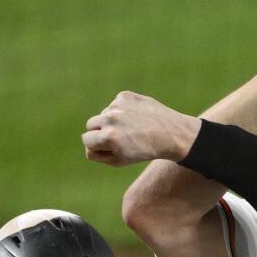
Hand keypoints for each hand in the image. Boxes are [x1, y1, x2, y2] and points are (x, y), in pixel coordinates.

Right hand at [83, 92, 200, 166]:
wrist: (170, 133)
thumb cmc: (144, 151)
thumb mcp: (118, 161)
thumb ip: (97, 154)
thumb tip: (86, 142)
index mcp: (108, 138)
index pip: (86, 140)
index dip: (97, 146)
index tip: (110, 148)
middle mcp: (110, 119)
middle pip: (91, 125)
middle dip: (101, 132)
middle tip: (120, 138)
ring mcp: (117, 105)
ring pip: (103, 114)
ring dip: (112, 121)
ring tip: (131, 128)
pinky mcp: (125, 95)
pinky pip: (115, 105)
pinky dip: (122, 111)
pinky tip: (136, 117)